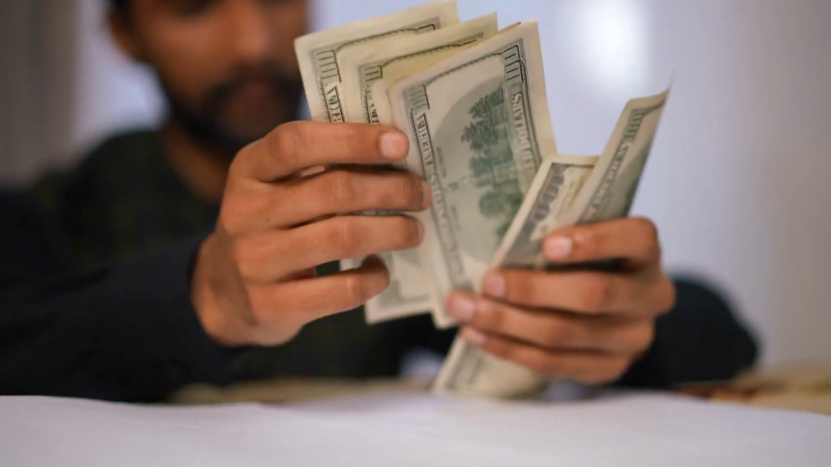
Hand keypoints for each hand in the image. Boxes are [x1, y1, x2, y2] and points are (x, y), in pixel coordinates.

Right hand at [191, 121, 430, 346]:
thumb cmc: (269, 224)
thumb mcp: (274, 185)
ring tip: (414, 230)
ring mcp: (256, 262)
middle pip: (334, 191)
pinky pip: (341, 290)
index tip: (400, 143)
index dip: (353, 139)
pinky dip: (374, 277)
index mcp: (248, 170)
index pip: (296, 142)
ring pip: (343, 238)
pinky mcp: (273, 305)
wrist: (223, 292)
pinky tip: (381, 268)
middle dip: (391, 189)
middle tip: (420, 192)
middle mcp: (246, 212)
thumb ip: (318, 163)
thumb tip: (394, 148)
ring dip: (392, 231)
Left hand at [446, 218, 675, 384]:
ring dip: (506, 322)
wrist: (614, 309)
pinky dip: (509, 348)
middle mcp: (649, 296)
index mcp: (645, 252)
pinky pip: (553, 363)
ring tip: (465, 309)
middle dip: (532, 289)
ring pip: (564, 334)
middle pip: (593, 295)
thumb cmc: (587, 258)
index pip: (636, 239)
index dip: (594, 242)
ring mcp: (633, 338)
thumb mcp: (585, 234)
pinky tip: (477, 334)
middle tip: (488, 281)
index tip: (547, 244)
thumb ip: (557, 228)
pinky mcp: (608, 369)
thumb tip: (490, 226)